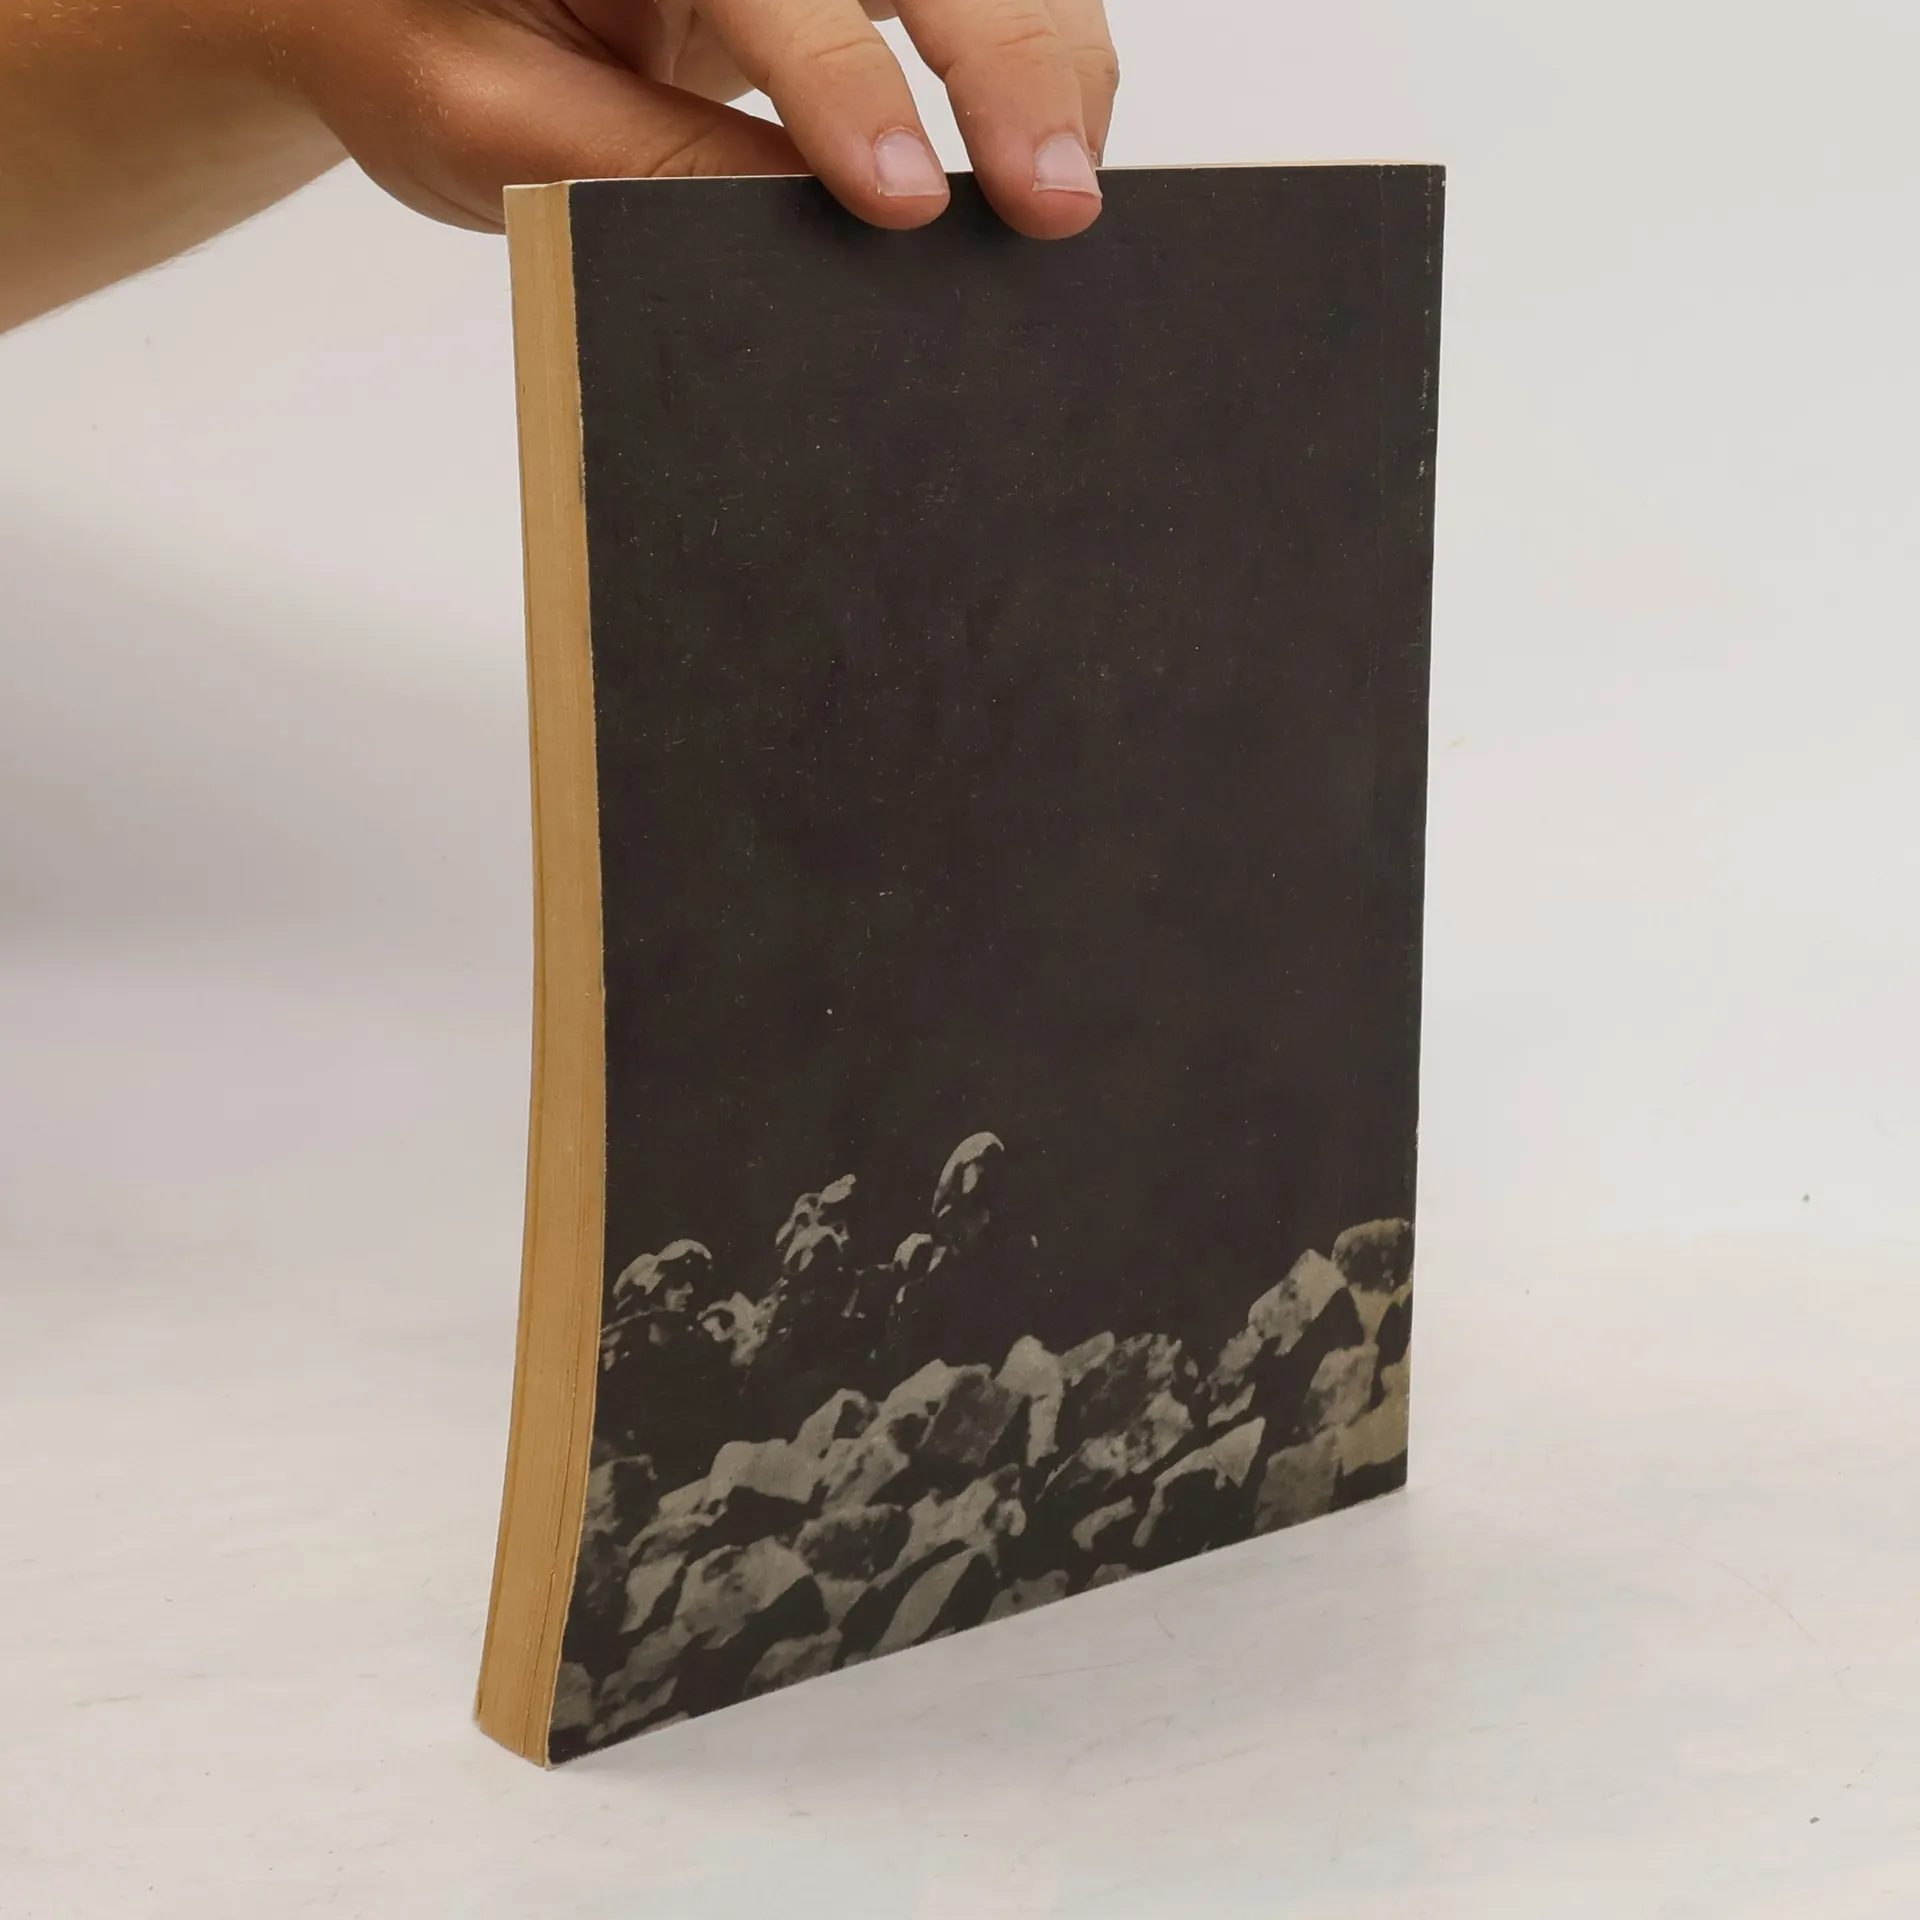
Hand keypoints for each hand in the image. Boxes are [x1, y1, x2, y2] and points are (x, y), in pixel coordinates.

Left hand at [270, 0, 1118, 238]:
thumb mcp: (484, 117)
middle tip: (1053, 200)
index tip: (902, 203)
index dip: (849, 83)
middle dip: (1005, 59)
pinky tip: (1049, 134)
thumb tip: (803, 221)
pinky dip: (1027, 54)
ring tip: (1069, 181)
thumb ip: (631, 159)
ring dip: (1043, 54)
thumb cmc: (420, 38)